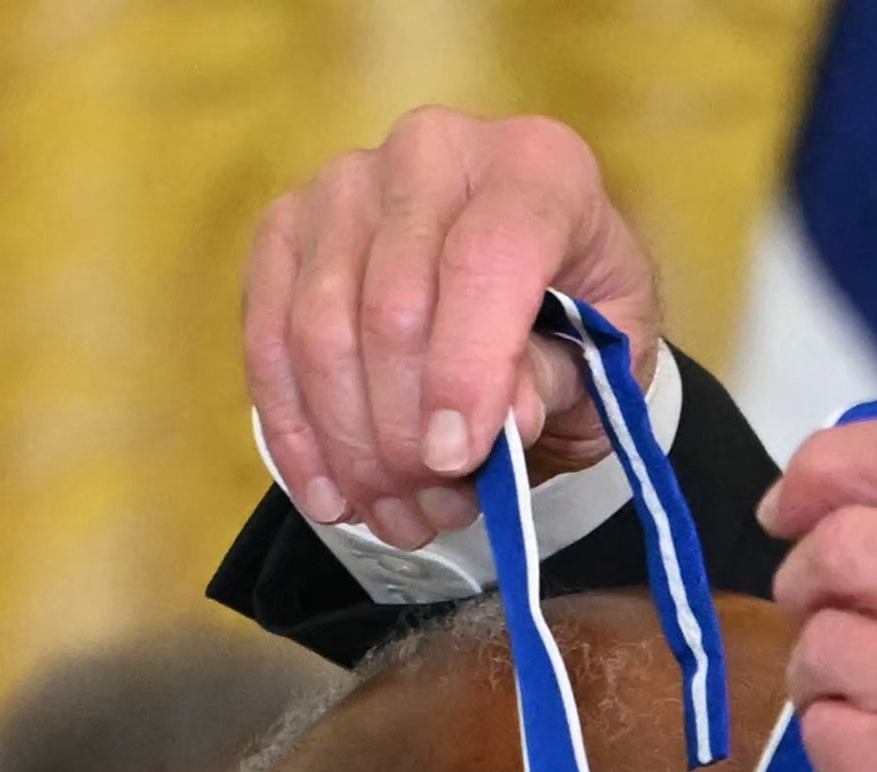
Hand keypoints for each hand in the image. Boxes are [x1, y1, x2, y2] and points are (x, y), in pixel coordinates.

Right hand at [244, 109, 661, 551]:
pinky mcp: (287, 226)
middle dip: (406, 433)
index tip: (459, 459)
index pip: (487, 261)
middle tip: (435, 511)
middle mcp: (434, 152)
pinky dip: (297, 429)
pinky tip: (329, 494)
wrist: (538, 286)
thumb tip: (499, 423)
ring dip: (354, 446)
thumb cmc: (582, 319)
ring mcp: (347, 183)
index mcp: (538, 168)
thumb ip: (558, 381)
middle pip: (393, 306)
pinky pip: (269, 337)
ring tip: (399, 514)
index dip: (467, 370)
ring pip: (321, 329)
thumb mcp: (606, 357)